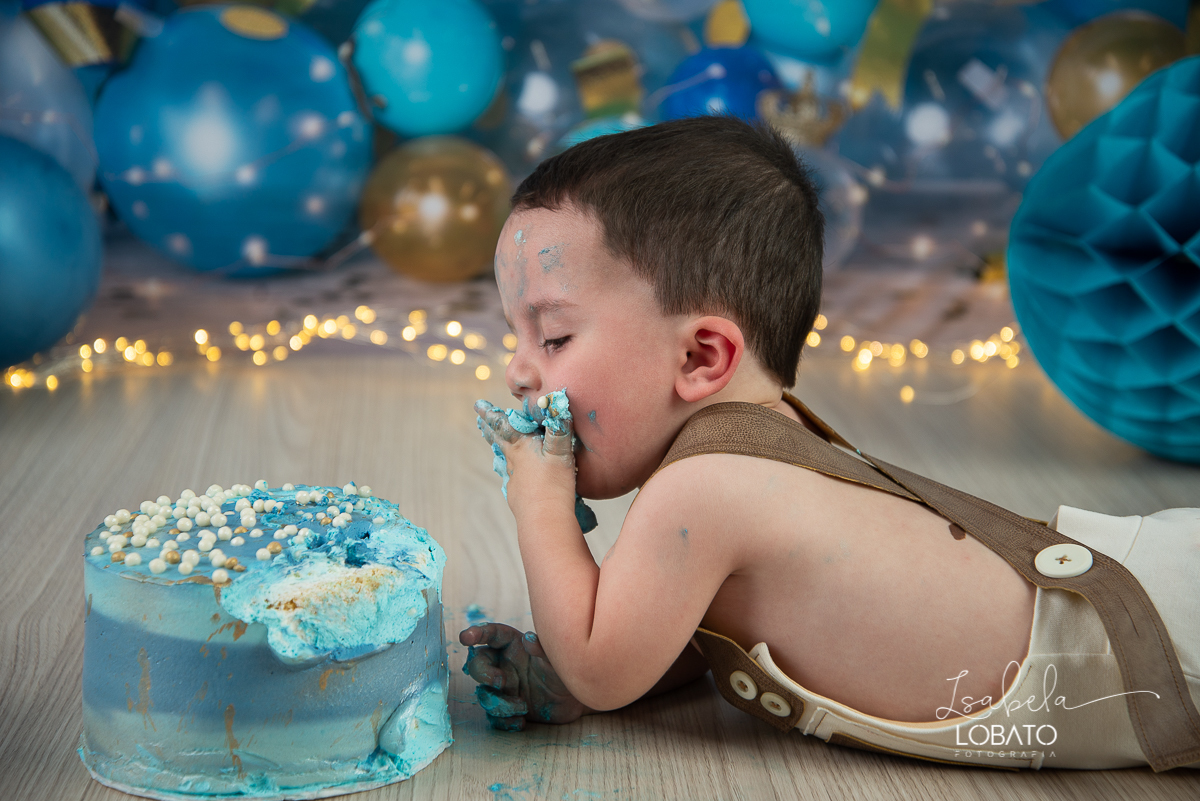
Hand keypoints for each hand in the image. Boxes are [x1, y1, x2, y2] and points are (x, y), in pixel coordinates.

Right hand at [459, 623, 586, 729]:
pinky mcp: (506, 708)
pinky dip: (504, 721)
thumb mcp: (555, 661)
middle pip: (477, 664)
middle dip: (483, 673)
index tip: (465, 638)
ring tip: (522, 707)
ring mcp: (503, 688)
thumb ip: (542, 650)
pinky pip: (494, 717)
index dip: (476, 633)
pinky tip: (520, 721)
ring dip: (498, 703)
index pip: (491, 635)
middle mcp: (503, 665)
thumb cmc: (563, 673)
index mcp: (513, 646)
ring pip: (483, 694)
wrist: (572, 700)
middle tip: (500, 682)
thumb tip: (528, 638)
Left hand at [475, 399, 576, 517]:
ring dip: (498, 449)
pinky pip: (511, 478)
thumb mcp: (560, 452)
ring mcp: (514, 480)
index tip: (478, 405)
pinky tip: (512, 477)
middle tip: (479, 420)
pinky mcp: (517, 496)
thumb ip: (560, 428)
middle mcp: (514, 461)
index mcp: (521, 447)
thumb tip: (559, 403)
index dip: (490, 414)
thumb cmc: (554, 484)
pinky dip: (510, 472)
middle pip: (498, 441)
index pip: (503, 426)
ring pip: (503, 459)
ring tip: (494, 444)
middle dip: (490, 429)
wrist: (544, 519)